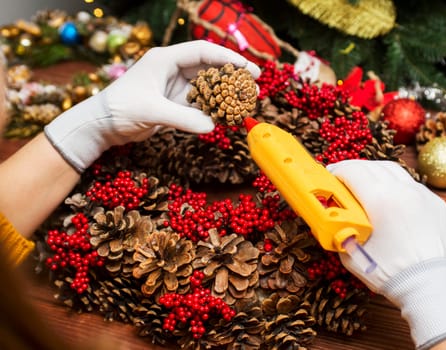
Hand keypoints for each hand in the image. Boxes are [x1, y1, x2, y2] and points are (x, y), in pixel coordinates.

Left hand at [44, 40, 260, 172]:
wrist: (101, 126)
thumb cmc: (119, 110)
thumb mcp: (151, 111)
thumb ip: (182, 118)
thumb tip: (212, 126)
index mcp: (165, 59)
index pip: (202, 52)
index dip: (227, 58)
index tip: (248, 69)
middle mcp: (172, 70)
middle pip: (209, 68)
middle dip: (232, 76)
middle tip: (254, 85)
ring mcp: (174, 88)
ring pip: (207, 87)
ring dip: (226, 94)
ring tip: (247, 101)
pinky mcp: (174, 104)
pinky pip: (200, 105)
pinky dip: (213, 110)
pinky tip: (227, 115)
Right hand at [327, 160, 445, 349]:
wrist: (427, 287)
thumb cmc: (387, 273)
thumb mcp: (349, 251)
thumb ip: (339, 228)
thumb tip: (331, 216)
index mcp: (380, 199)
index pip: (352, 171)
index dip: (336, 171)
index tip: (328, 175)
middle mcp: (403, 190)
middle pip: (372, 166)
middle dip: (353, 169)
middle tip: (342, 179)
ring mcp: (422, 195)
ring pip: (393, 170)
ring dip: (375, 172)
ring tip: (364, 184)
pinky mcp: (435, 204)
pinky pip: (410, 185)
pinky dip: (395, 185)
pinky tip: (388, 198)